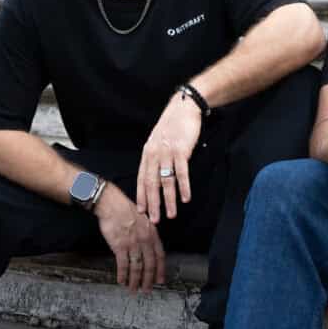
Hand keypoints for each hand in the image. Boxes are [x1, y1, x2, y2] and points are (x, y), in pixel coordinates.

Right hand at [94, 183, 165, 292]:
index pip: (160, 256)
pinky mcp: (120, 246)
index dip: (160, 269)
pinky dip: (123, 274)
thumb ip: (148, 234)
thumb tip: (150, 247)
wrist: (112, 204)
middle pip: (149, 264)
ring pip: (137, 267)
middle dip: (148, 280)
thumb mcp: (143, 219)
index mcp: (152, 233)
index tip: (160, 280)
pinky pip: (123, 264)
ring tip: (134, 289)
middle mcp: (145, 240)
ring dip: (135, 280)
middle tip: (147, 290)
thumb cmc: (126, 210)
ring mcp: (133, 244)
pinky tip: (122, 281)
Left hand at [136, 90, 202, 223]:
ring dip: (168, 200)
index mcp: (148, 153)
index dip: (142, 196)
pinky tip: (185, 198)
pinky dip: (183, 186)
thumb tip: (155, 174)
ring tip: (171, 214)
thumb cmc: (173, 125)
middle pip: (152, 184)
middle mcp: (154, 154)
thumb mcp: (158, 140)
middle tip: (155, 221)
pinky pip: (182, 172)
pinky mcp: (181, 150)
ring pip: (166, 181)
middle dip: (153, 204)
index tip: (142, 212)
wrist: (184, 108)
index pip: (142, 179)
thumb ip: (155, 156)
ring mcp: (167, 152)